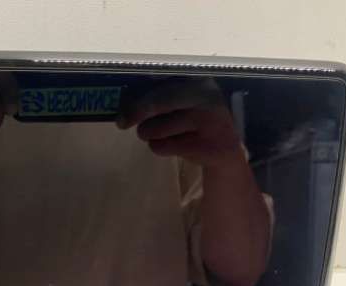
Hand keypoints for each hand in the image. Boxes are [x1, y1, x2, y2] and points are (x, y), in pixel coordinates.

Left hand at [117, 78, 242, 167]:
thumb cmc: (193, 118)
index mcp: (196, 77)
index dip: (138, 93)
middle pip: (159, 102)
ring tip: (160, 133)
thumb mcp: (179, 100)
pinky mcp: (206, 145)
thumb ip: (155, 95)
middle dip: (135, 112)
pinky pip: (164, 147)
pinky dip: (160, 148)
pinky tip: (174, 145)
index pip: (161, 80)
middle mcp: (205, 95)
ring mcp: (208, 120)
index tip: (120, 103)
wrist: (225, 146)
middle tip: (121, 123)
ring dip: (149, 134)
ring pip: (157, 128)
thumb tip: (123, 102)